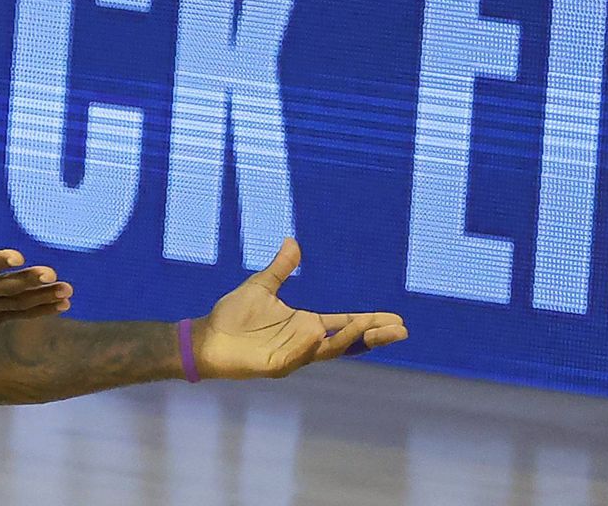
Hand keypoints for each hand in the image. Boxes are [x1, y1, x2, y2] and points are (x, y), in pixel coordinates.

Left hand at [192, 238, 407, 378]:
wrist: (206, 337)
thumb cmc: (233, 314)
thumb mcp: (261, 285)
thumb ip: (281, 268)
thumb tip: (293, 242)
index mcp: (305, 324)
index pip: (345, 324)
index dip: (370, 322)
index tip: (396, 319)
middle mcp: (304, 341)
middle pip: (346, 341)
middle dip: (373, 336)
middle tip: (401, 330)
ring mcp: (292, 355)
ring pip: (327, 350)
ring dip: (347, 339)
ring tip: (367, 328)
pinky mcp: (276, 365)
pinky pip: (297, 356)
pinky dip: (307, 345)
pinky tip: (316, 332)